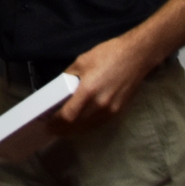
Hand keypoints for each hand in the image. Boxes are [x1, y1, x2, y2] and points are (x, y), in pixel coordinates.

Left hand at [47, 32, 161, 135]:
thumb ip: (69, 77)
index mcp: (88, 90)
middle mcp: (100, 104)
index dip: (57, 122)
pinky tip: (80, 124)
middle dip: (63, 129)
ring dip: (75, 130)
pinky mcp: (119, 111)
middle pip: (77, 125)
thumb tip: (59, 89)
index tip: (48, 123)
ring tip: (63, 129)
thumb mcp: (82, 61)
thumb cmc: (108, 54)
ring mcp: (111, 110)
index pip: (68, 115)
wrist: (136, 57)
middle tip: (52, 129)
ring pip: (89, 127)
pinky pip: (99, 124)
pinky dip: (87, 126)